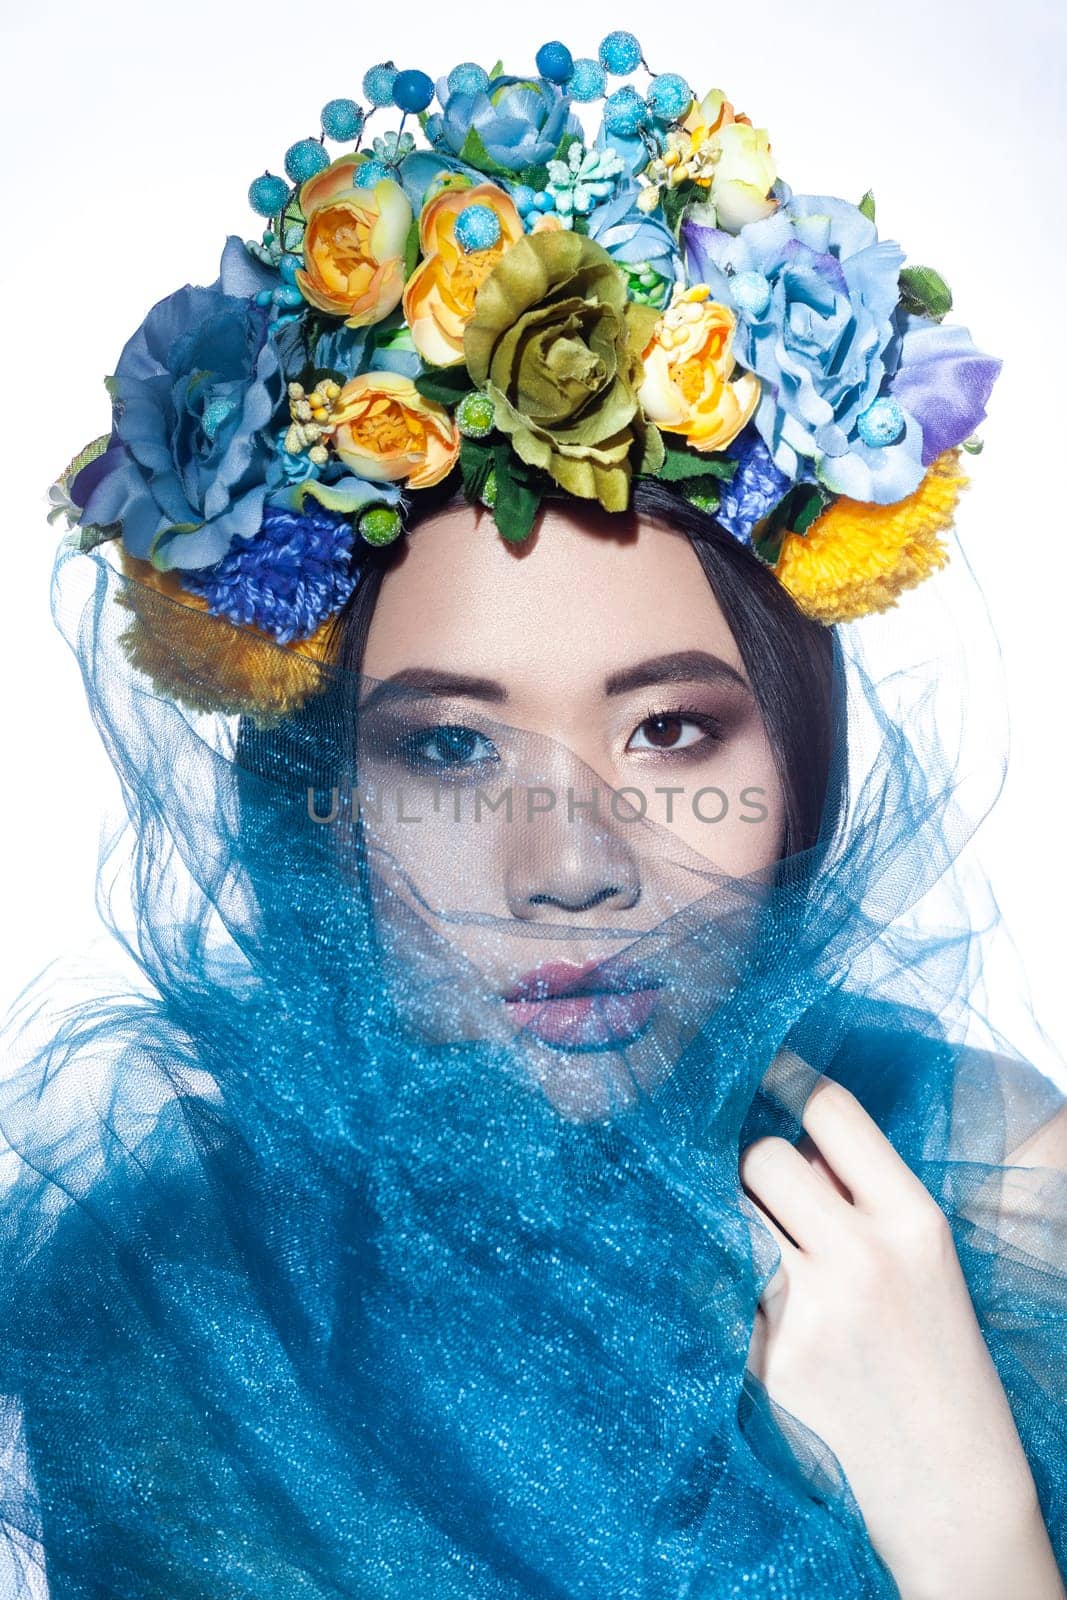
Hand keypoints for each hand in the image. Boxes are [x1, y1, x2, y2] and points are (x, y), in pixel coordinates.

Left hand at [740, 1068, 1065, 1599]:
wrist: (951, 1489)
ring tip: (757, 1252)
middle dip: (755, 1170)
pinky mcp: (768, 1362)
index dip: (788, 1084)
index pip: (832, 1112)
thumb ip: (856, 1197)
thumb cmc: (936, 1359)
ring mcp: (810, 1313)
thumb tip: (784, 1143)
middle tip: (765, 1200)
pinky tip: (748, 1309)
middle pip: (765, 1157)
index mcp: (913, 1223)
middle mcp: (862, 1259)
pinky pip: (719, 1289)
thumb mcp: (922, 1262)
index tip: (761, 1076)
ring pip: (731, 1217)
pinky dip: (722, 1288)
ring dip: (733, 1223)